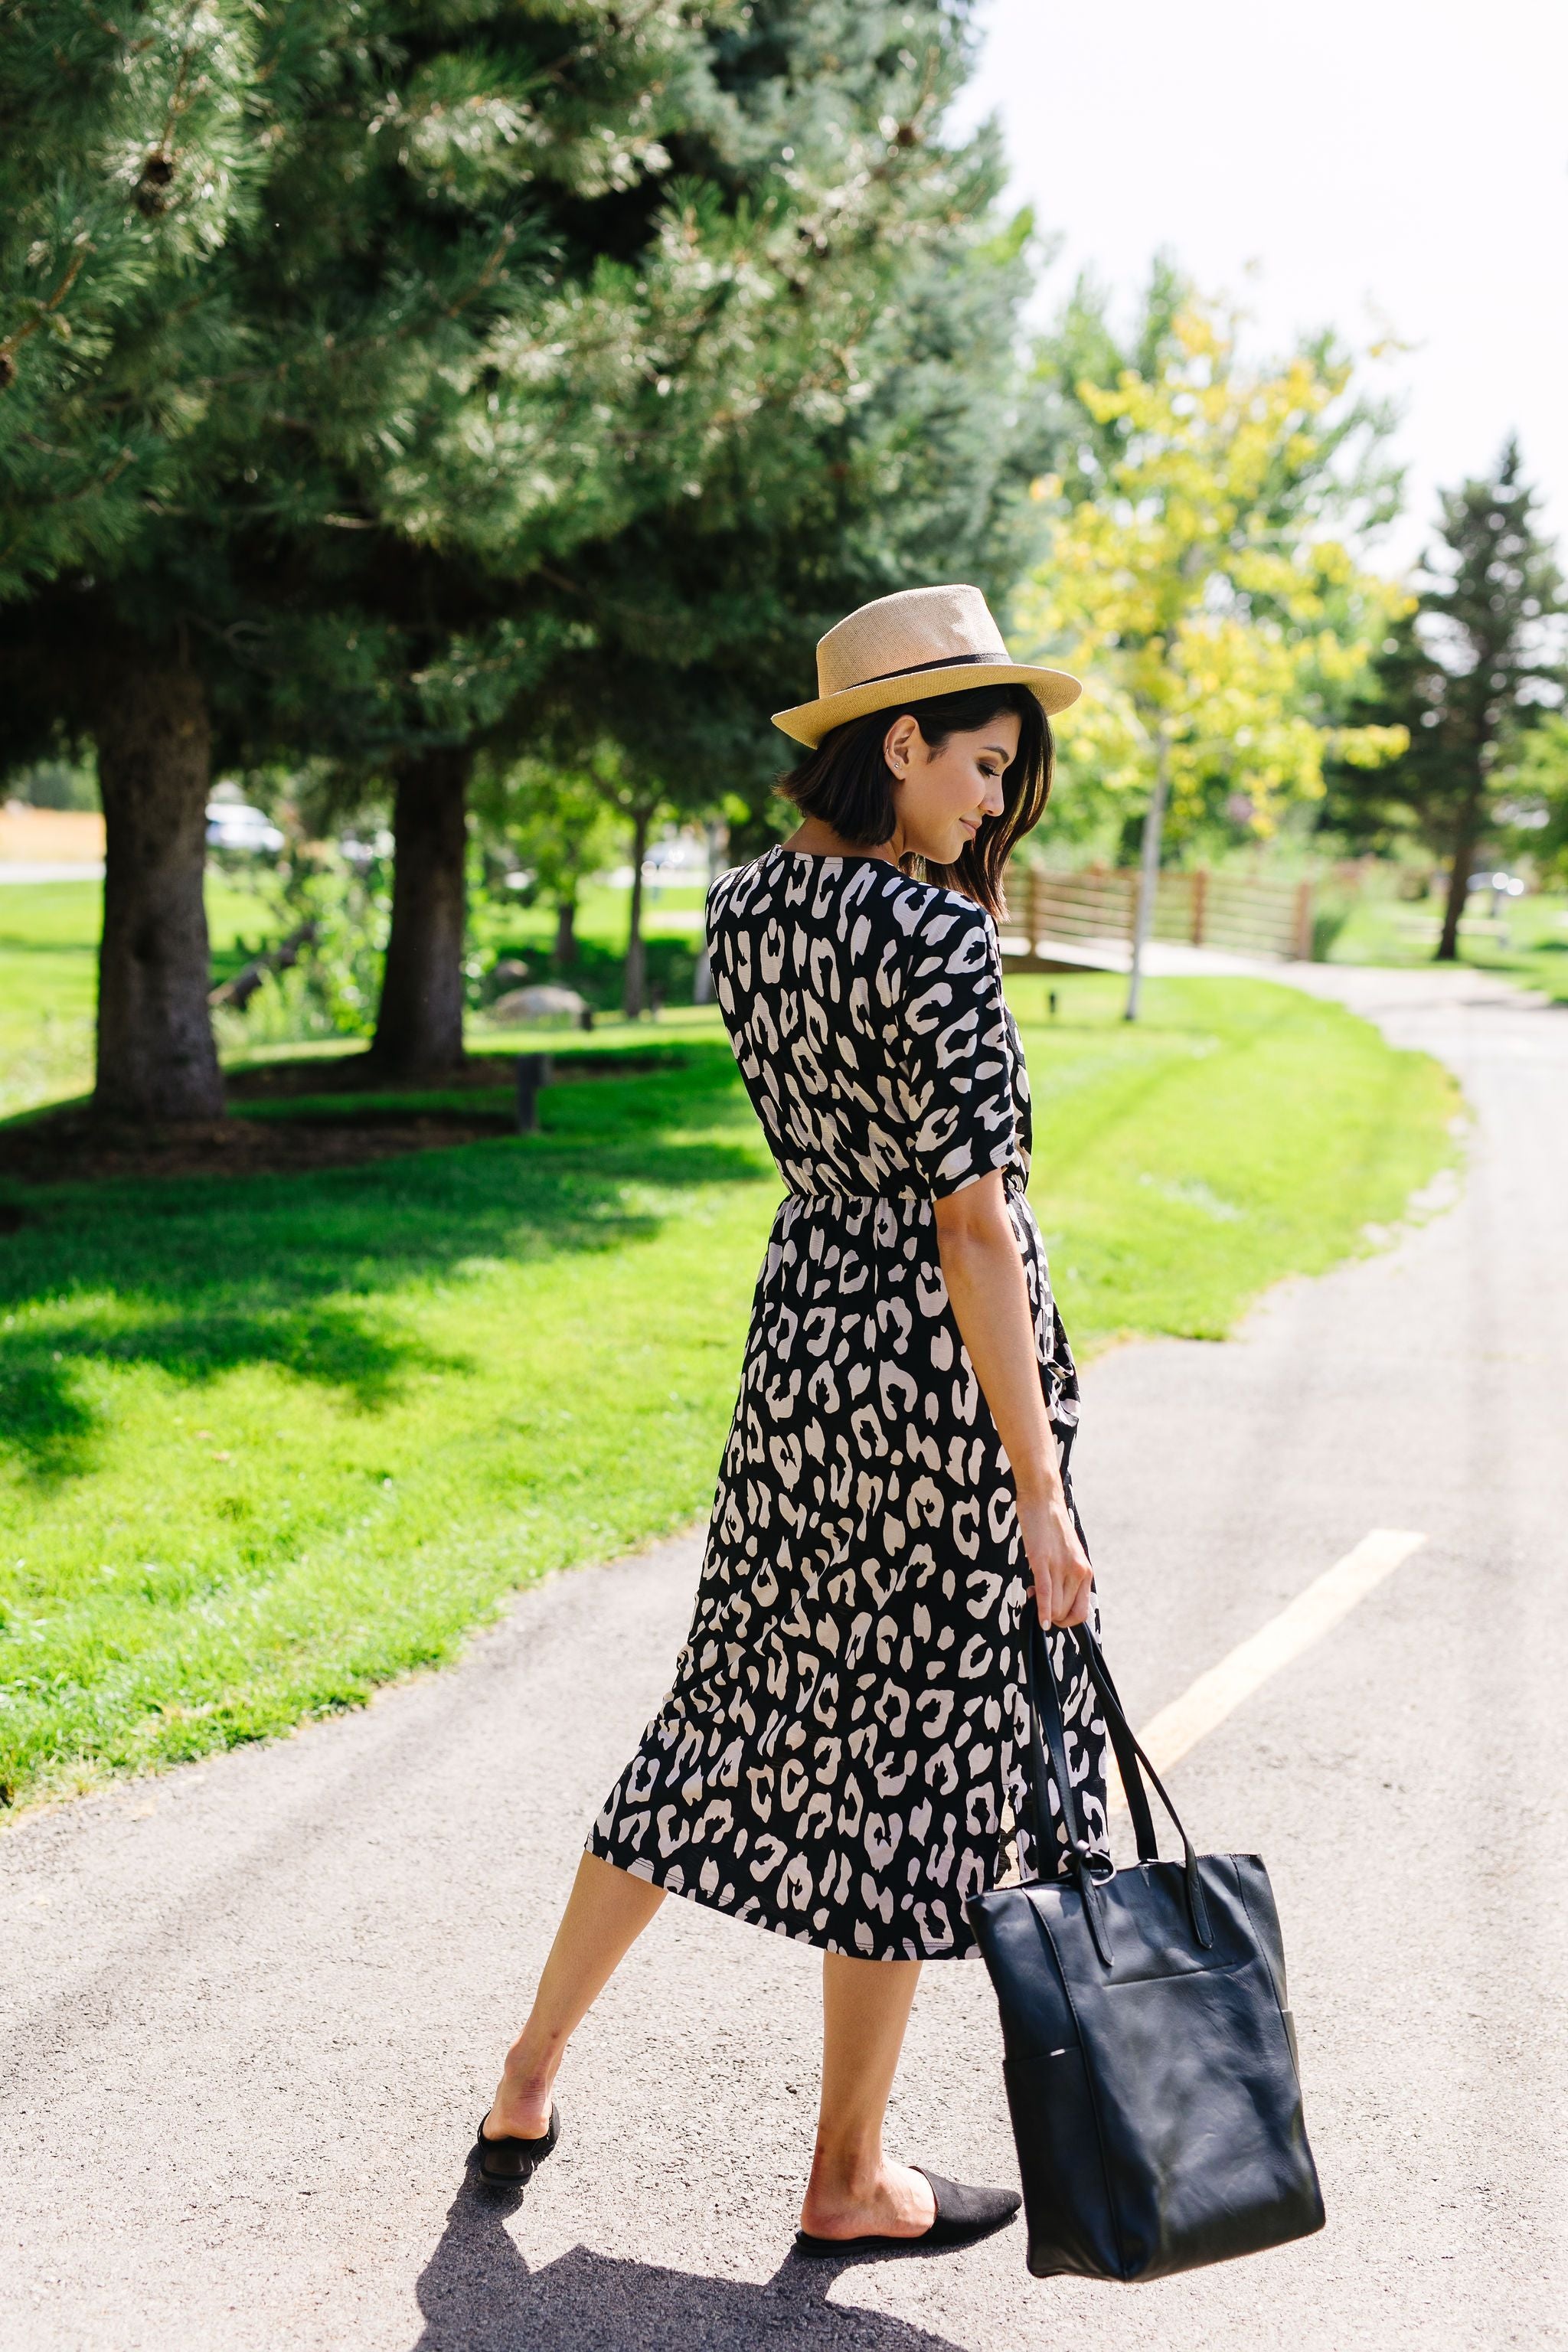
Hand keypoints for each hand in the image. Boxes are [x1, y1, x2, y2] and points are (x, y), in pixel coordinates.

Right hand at [1018, 1490, 1093, 1627]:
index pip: (1082, 1612)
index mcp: (1085, 1571)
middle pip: (1066, 1612)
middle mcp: (1078, 1571)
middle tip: (1036, 1600)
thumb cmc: (1050, 1526)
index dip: (1066, 1620)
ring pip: (1056, 1608)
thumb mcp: (1067, 1554)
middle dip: (1051, 1616)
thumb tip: (1054, 1596)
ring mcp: (1061, 1566)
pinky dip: (1042, 1611)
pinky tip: (1040, 1622)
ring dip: (1042, 1611)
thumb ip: (1066, 1575)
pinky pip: (1045, 1594)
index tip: (1052, 1613)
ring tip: (1031, 1594)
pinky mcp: (1042, 1560)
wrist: (1043, 1498)